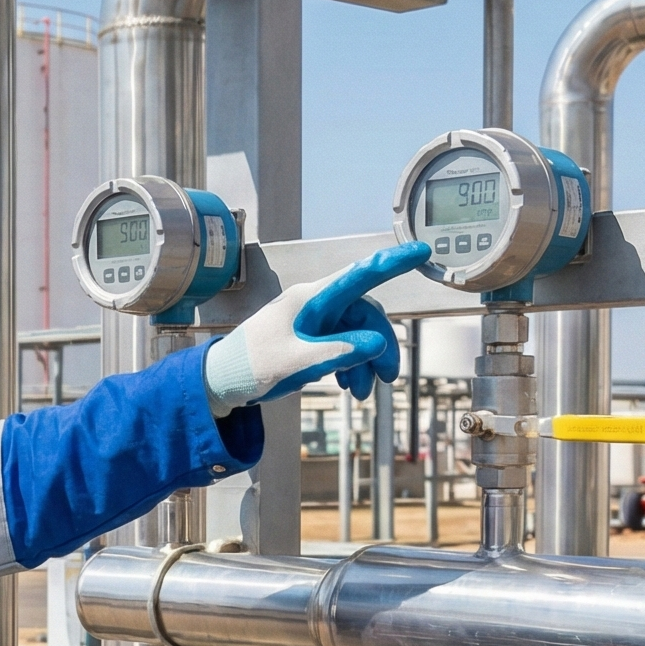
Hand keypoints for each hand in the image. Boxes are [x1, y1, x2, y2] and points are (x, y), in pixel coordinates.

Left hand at [203, 240, 431, 413]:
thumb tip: (377, 343)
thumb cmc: (251, 365)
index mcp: (311, 299)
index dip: (392, 263)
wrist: (223, 380)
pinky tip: (351, 385)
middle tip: (388, 379)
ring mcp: (314, 320)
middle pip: (366, 314)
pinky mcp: (312, 337)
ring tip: (363, 393)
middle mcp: (316, 304)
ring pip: (358, 333)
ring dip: (367, 361)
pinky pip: (345, 345)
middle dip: (381, 346)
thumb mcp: (296, 362)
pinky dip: (353, 365)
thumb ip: (337, 352)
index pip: (359, 274)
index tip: (421, 252)